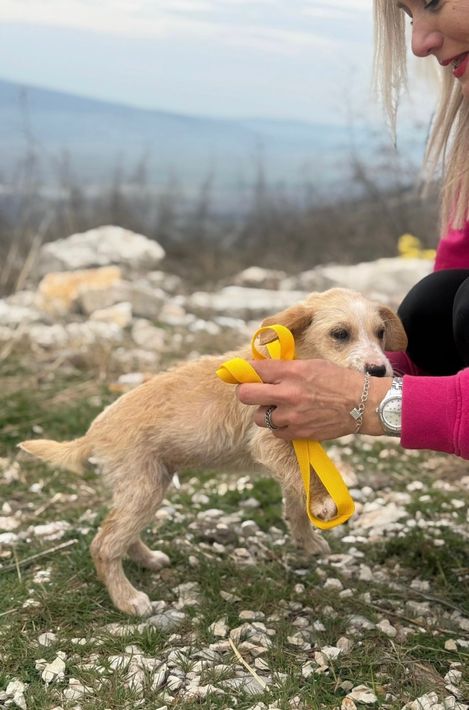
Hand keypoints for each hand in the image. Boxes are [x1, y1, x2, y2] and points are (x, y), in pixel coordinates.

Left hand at [236, 359, 389, 439]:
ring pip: (259, 417)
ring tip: (280, 407)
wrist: (362, 404)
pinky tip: (293, 419)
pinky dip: (280, 427)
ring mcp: (291, 415)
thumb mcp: (312, 364)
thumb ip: (286, 367)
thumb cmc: (339, 380)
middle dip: (246, 392)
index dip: (247, 372)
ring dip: (266, 412)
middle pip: (245, 394)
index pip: (254, 370)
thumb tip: (263, 368)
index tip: (245, 374)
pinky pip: (276, 432)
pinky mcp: (298, 432)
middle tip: (255, 392)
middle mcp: (288, 393)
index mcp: (291, 371)